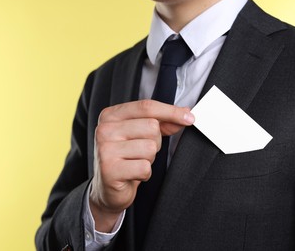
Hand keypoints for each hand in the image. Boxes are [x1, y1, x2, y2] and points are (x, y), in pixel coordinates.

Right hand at [89, 100, 194, 231]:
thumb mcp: (140, 135)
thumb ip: (162, 123)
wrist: (106, 188)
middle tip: (140, 152)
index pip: (146, 107)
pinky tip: (132, 175)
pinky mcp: (110, 170)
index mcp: (110, 116)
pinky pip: (144, 167)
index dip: (171, 112)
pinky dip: (144, 174)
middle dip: (155, 142)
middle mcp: (104, 129)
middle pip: (151, 127)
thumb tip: (186, 114)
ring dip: (149, 159)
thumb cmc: (126, 158)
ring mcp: (105, 149)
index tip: (190, 118)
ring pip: (150, 148)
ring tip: (134, 163)